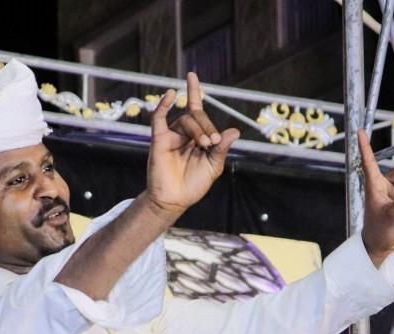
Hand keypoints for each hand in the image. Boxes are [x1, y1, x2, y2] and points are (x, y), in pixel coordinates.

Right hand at [145, 72, 240, 217]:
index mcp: (197, 137)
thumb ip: (222, 148)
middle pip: (196, 116)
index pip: (197, 110)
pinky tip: (170, 95)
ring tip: (203, 145)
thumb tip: (235, 130)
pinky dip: (163, 105)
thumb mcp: (213, 166)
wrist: (174, 200)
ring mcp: (170, 136)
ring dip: (198, 129)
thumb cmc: (194, 185)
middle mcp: (183, 133)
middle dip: (207, 127)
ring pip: (185, 120)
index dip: (194, 91)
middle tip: (211, 143)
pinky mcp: (158, 140)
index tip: (192, 75)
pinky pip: (158, 118)